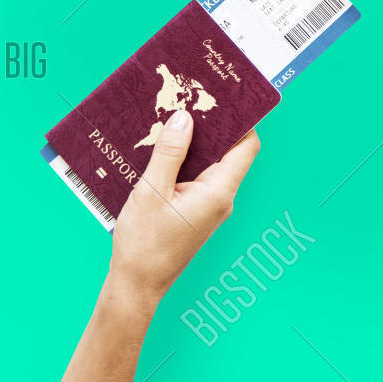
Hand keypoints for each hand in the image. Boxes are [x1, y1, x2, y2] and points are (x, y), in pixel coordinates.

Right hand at [107, 110, 260, 304]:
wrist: (136, 285)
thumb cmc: (144, 244)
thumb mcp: (152, 191)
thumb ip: (169, 153)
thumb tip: (185, 119)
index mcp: (219, 192)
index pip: (246, 146)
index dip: (241, 119)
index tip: (225, 96)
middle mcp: (220, 197)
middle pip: (227, 151)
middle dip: (211, 126)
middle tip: (191, 99)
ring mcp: (208, 205)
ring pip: (207, 164)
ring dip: (191, 143)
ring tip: (171, 118)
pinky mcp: (194, 211)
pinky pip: (194, 177)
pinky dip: (181, 161)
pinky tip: (160, 149)